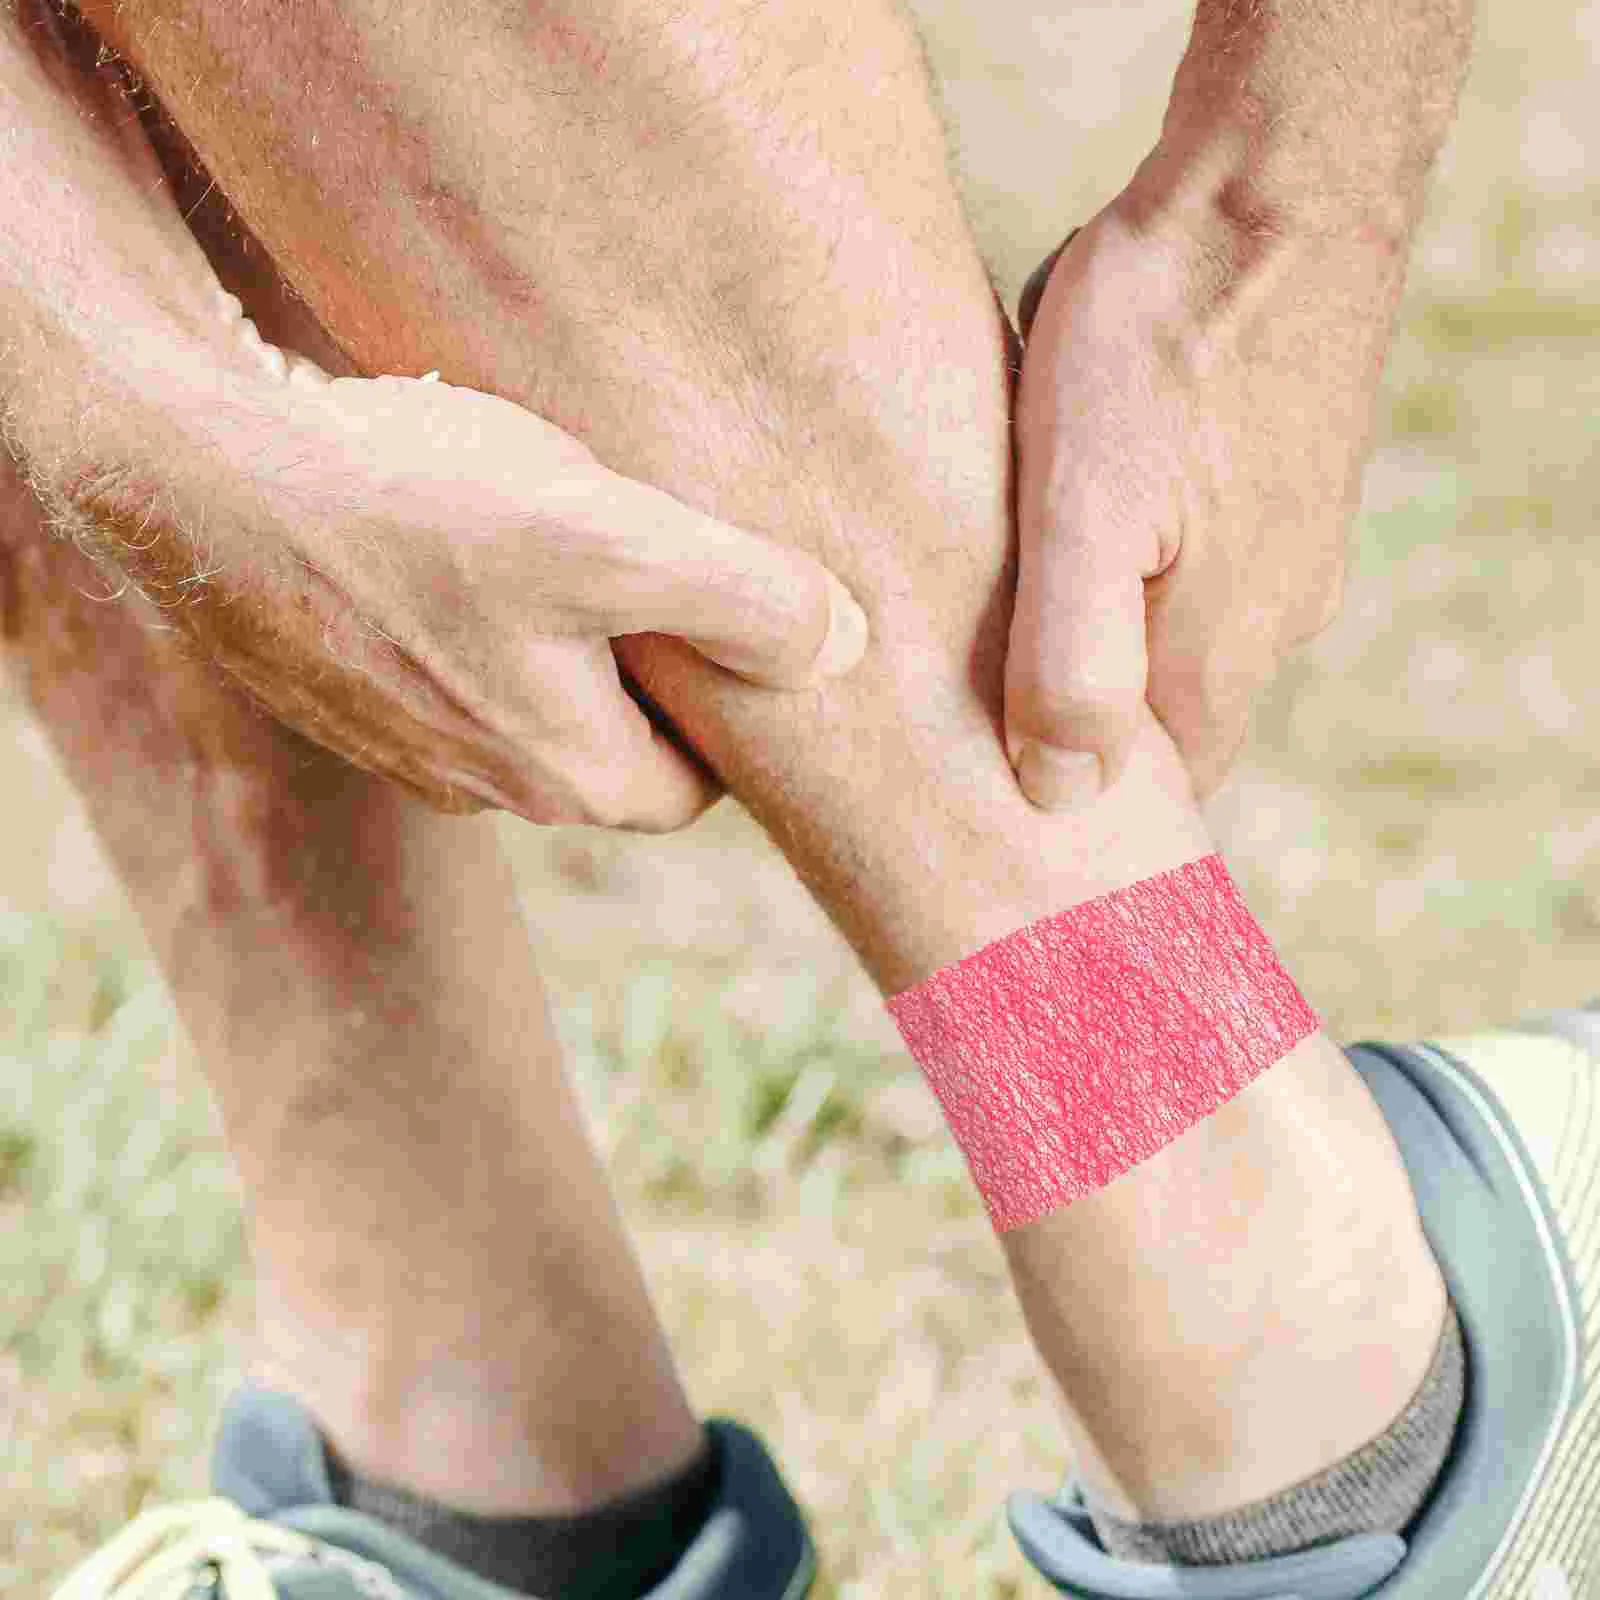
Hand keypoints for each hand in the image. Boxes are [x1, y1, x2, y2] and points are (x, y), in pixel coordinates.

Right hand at [1, 2, 866, 831]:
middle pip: (623, 748)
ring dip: (569, 640)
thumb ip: (747, 599)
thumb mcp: (612, 542)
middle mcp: (491, 787)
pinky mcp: (357, 693)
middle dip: (657, 674)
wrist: (206, 478)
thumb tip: (848, 649)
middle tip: (669, 568)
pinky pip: (458, 672)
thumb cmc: (414, 507)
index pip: (703, 785)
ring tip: (570, 542)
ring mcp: (414, 746)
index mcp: (572, 776)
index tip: (744, 626)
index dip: (737, 709)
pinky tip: (470, 538)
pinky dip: (487, 620)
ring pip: (539, 706)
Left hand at [1006, 194, 1398, 808]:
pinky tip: (1073, 533)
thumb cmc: (1163, 340)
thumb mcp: (1084, 505)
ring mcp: (1281, 552)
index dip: (1075, 813)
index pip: (1154, 797)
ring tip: (1006, 619)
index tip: (993, 805)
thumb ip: (1072, 661)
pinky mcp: (1274, 490)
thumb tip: (1060, 794)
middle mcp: (1269, 619)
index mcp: (1217, 651)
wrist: (1275, 186)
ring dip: (1094, 644)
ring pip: (1171, 643)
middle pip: (1162, 726)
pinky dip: (1125, 576)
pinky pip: (1191, 572)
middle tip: (978, 715)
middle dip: (1074, 730)